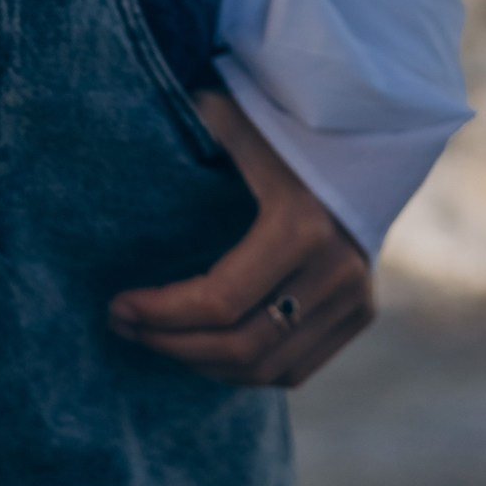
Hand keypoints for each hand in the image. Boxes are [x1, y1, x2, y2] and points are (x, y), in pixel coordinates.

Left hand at [108, 90, 374, 387]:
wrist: (366, 142)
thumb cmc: (284, 126)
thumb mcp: (240, 116)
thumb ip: (197, 121)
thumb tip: (136, 124)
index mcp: (303, 226)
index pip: (220, 300)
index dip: (162, 314)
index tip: (119, 304)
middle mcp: (336, 272)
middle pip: (241, 346)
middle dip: (171, 344)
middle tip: (125, 326)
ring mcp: (354, 300)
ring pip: (266, 369)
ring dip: (202, 363)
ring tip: (156, 339)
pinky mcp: (359, 316)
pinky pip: (293, 369)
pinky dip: (243, 370)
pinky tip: (202, 348)